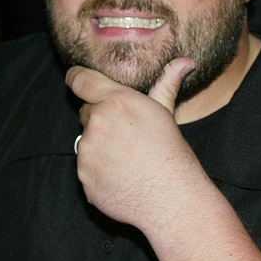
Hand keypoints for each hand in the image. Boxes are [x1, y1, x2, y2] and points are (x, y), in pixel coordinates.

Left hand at [66, 57, 205, 229]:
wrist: (171, 199)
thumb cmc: (172, 153)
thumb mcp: (166, 113)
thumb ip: (166, 83)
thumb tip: (186, 61)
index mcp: (116, 101)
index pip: (80, 80)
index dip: (76, 78)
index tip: (75, 79)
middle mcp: (97, 122)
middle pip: (86, 113)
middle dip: (100, 120)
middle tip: (126, 136)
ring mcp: (87, 152)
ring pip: (85, 142)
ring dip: (99, 147)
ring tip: (127, 160)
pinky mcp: (83, 177)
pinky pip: (86, 169)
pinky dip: (98, 172)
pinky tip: (121, 177)